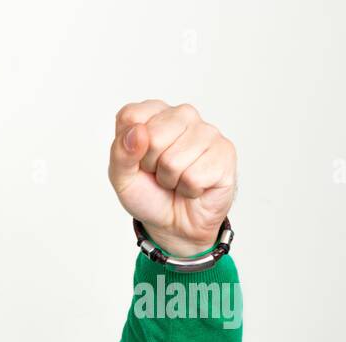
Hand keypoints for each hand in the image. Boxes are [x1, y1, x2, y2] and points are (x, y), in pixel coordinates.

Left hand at [108, 100, 236, 257]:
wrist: (175, 224)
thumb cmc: (149, 194)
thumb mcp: (121, 177)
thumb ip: (120, 152)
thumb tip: (137, 131)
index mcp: (153, 114)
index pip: (131, 116)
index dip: (129, 148)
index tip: (138, 160)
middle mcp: (182, 115)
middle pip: (153, 137)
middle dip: (151, 165)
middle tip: (160, 173)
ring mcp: (207, 131)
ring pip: (174, 160)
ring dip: (171, 180)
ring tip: (177, 180)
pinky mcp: (224, 152)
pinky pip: (194, 176)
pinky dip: (188, 190)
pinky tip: (194, 186)